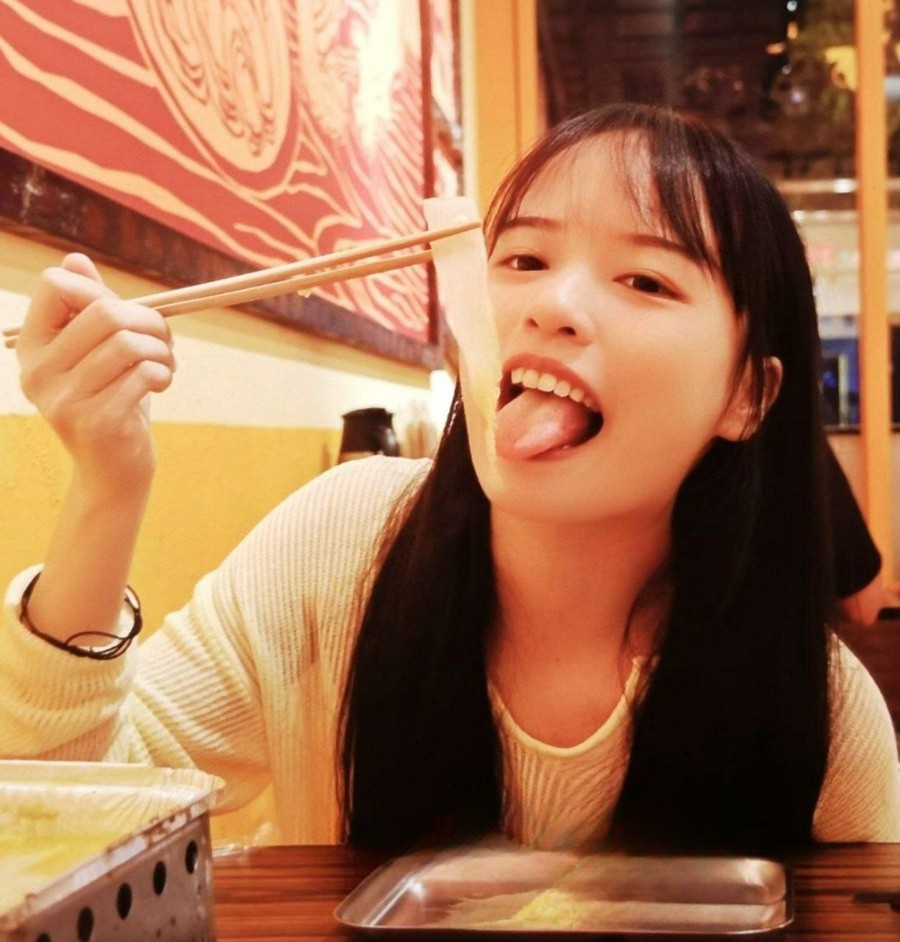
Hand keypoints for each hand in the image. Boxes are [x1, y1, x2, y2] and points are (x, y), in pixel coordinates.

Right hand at [16, 254, 175, 490]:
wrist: (113, 471)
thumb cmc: (110, 401)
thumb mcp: (95, 354)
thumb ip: (87, 308)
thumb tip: (75, 259)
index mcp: (32, 348)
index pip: (55, 286)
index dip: (101, 290)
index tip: (124, 314)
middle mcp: (39, 372)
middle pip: (105, 313)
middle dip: (149, 320)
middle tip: (164, 340)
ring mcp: (65, 400)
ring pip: (129, 344)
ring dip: (162, 350)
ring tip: (165, 365)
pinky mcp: (96, 422)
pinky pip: (143, 375)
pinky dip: (163, 373)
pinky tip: (162, 384)